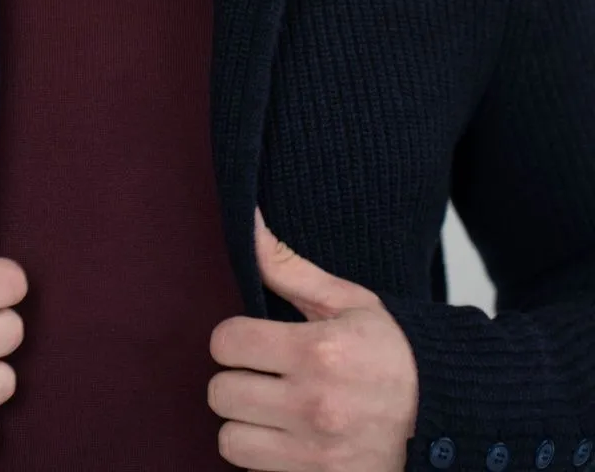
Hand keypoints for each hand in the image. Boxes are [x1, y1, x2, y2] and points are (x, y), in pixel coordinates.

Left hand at [207, 207, 418, 470]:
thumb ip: (288, 268)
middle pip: (221, 393)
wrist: (451, 418)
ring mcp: (317, 456)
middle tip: (262, 375)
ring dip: (246, 425)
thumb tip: (250, 223)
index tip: (250, 340)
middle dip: (237, 379)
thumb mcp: (348, 302)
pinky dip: (266, 459)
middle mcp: (314, 406)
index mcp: (318, 351)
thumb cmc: (394, 352)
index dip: (232, 338)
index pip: (226, 342)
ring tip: (273, 410)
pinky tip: (290, 439)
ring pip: (231, 440)